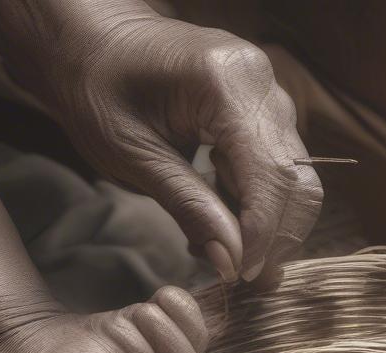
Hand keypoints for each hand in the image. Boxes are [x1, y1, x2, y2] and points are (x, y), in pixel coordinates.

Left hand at [0, 0, 323, 283]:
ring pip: (294, 179)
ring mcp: (267, 92)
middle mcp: (261, 82)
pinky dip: (255, 206)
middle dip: (275, 238)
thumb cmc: (97, 90)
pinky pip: (276, 168)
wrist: (88, 41)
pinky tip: (219, 222)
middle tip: (241, 278)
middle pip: (297, 180)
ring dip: (267, 226)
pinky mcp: (261, 108)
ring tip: (221, 252)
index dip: (263, 236)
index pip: (272, 177)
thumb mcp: (133, 157)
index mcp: (226, 83)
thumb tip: (232, 264)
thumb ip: (189, 208)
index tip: (240, 277)